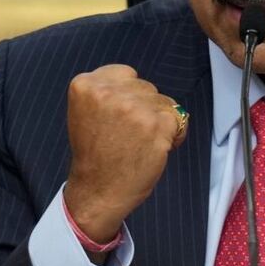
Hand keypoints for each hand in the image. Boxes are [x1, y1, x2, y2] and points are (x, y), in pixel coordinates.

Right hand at [63, 64, 186, 246]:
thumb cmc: (95, 154)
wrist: (97, 191)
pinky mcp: (156, 124)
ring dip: (159, 121)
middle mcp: (108, 92)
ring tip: (140, 143)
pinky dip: (174, 134)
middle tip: (127, 136)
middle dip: (143, 108)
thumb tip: (139, 83)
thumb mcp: (87, 111)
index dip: (128, 97)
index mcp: (86, 85)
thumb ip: (108, 91)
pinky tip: (157, 148)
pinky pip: (178, 118)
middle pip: (146, 87)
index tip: (118, 119)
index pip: (127, 74)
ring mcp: (133, 107)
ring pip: (163, 101)